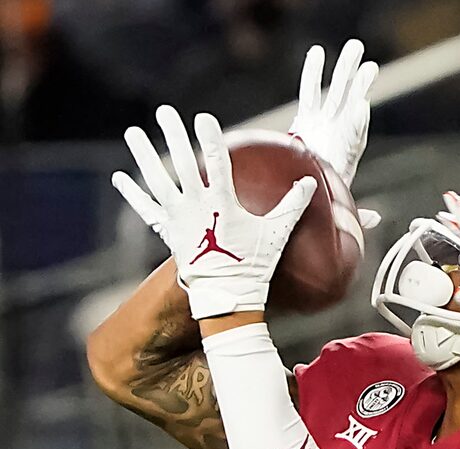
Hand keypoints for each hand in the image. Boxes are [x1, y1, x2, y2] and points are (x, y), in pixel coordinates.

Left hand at [113, 106, 316, 321]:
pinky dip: (133, 194)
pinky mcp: (168, 232)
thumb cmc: (254, 266)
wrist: (227, 298)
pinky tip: (119, 178)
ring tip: (133, 133)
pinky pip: (147, 210)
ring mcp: (179, 219)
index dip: (210, 137)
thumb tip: (310, 183)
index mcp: (223, 203)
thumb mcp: (277, 234)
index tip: (203, 118)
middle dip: (173, 134)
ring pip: (158, 180)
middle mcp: (196, 206)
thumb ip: (293, 206)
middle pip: (182, 162)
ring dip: (144, 155)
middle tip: (165, 111)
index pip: (217, 161)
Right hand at [290, 39, 380, 224]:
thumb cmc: (324, 201)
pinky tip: (317, 53)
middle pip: (349, 105)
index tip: (361, 106)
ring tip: (355, 48)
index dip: (358, 121)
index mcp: (347, 154)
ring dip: (344, 70)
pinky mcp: (307, 118)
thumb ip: (357, 214)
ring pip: (334, 91)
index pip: (355, 135)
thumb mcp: (341, 209)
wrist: (305, 194)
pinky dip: (312, 72)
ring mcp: (324, 123)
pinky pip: (309, 91)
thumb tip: (376, 218)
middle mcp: (337, 134)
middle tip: (370, 66)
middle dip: (359, 84)